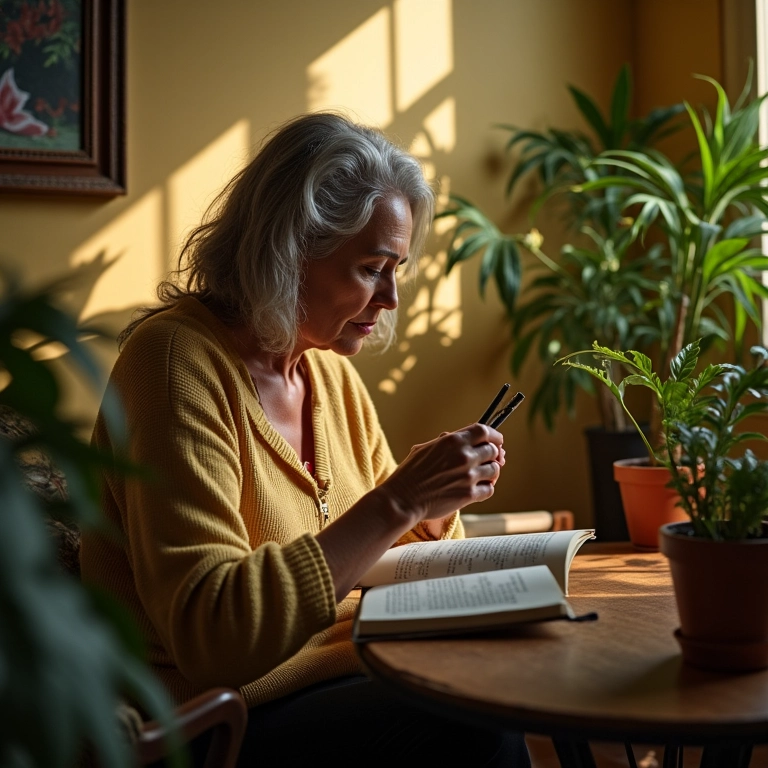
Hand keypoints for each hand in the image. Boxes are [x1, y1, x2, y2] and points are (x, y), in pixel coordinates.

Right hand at [382, 423, 503, 524]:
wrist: (403, 499)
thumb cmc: (410, 473)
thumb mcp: (424, 448)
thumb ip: (446, 442)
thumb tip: (464, 440)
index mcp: (453, 441)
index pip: (484, 431)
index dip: (494, 436)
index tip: (497, 441)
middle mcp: (463, 456)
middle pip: (493, 450)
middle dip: (494, 454)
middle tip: (490, 459)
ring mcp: (468, 476)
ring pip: (494, 470)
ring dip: (491, 472)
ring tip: (483, 475)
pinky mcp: (469, 495)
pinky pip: (489, 489)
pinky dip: (486, 488)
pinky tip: (478, 488)